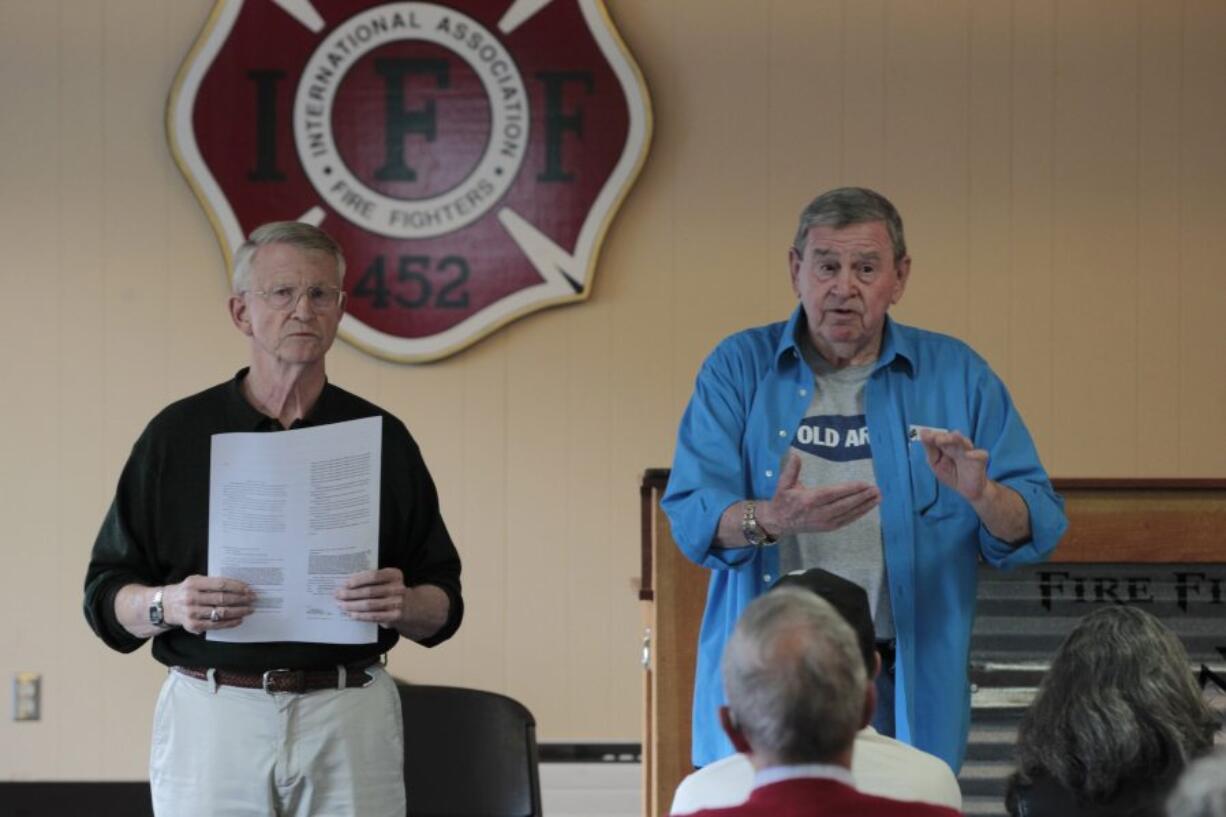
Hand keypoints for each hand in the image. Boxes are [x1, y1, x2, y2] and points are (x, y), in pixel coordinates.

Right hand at [163, 576, 255, 633]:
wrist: (164, 606)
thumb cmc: (186, 591)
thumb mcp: (195, 580)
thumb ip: (212, 582)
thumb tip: (238, 586)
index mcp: (193, 584)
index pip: (220, 584)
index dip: (237, 587)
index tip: (249, 589)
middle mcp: (191, 598)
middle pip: (222, 599)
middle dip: (241, 599)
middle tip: (253, 599)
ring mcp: (192, 613)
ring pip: (221, 613)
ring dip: (239, 611)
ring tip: (249, 609)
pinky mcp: (193, 625)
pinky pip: (215, 625)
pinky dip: (229, 623)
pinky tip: (239, 620)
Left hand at [335, 567, 408, 627]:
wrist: (411, 606)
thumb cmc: (391, 590)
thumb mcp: (387, 580)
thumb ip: (372, 580)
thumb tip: (347, 584)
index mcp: (394, 575)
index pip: (374, 576)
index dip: (358, 580)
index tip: (345, 584)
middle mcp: (397, 588)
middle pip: (369, 591)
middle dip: (351, 594)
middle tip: (337, 595)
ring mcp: (397, 603)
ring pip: (370, 605)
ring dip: (352, 605)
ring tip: (341, 605)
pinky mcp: (395, 616)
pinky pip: (374, 616)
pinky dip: (361, 616)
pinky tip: (351, 614)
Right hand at [759, 454, 879, 536]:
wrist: (778, 522)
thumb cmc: (782, 500)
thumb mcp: (783, 484)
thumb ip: (791, 470)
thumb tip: (795, 455)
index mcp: (808, 500)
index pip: (833, 493)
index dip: (850, 489)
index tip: (864, 484)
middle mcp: (818, 513)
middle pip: (845, 504)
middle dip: (862, 497)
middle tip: (876, 489)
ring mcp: (824, 522)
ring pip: (848, 513)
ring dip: (864, 506)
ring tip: (877, 497)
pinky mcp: (828, 527)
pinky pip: (847, 520)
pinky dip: (859, 514)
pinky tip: (868, 507)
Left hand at [918, 429, 988, 501]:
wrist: (967, 490)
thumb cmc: (951, 474)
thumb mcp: (936, 464)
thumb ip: (930, 450)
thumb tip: (922, 433)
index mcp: (946, 445)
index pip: (939, 436)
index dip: (932, 435)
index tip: (923, 434)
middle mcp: (958, 446)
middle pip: (951, 437)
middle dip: (944, 437)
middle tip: (935, 438)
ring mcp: (970, 451)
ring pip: (964, 442)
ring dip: (957, 440)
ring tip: (953, 436)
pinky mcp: (980, 459)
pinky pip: (980, 454)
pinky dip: (975, 454)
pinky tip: (968, 455)